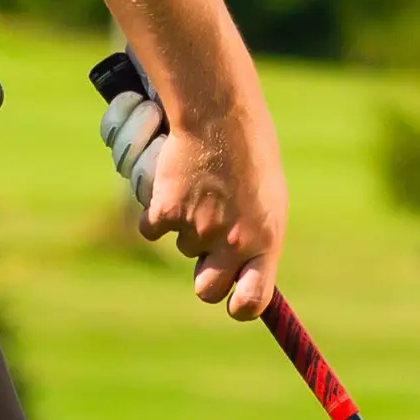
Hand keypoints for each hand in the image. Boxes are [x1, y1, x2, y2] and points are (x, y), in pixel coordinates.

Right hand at [145, 71, 287, 319]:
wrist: (218, 112)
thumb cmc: (248, 151)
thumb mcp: (266, 198)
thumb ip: (255, 236)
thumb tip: (244, 270)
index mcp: (265, 239)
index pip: (253, 300)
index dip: (240, 306)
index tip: (233, 303)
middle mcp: (232, 241)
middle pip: (208, 289)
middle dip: (205, 274)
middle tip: (207, 244)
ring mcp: (197, 229)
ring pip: (182, 248)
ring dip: (185, 226)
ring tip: (200, 187)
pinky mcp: (166, 212)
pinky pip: (152, 229)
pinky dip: (156, 211)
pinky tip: (172, 183)